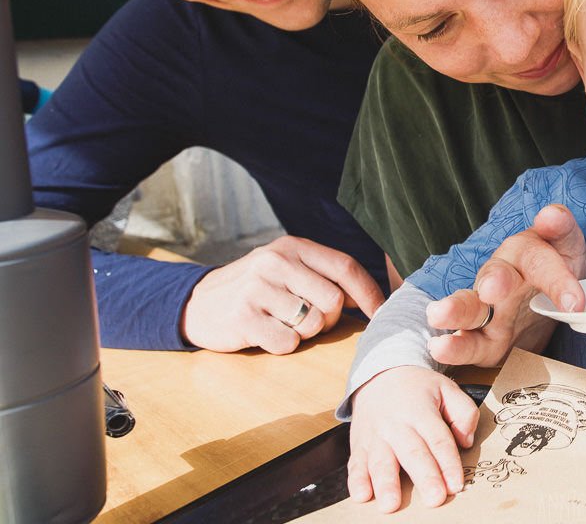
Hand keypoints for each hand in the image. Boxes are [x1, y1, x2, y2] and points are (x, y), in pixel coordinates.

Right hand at [180, 235, 384, 353]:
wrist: (197, 304)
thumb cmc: (256, 289)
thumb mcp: (287, 269)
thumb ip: (324, 276)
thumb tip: (372, 299)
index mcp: (292, 247)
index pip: (345, 267)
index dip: (369, 294)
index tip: (382, 314)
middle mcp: (275, 262)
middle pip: (334, 301)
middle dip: (330, 320)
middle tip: (309, 321)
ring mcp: (257, 289)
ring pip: (313, 324)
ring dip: (305, 333)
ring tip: (282, 323)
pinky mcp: (242, 318)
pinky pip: (288, 342)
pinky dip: (283, 345)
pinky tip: (266, 334)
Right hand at [347, 367, 477, 510]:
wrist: (380, 375)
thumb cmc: (418, 388)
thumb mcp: (447, 388)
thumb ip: (464, 412)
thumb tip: (466, 441)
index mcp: (422, 412)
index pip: (438, 441)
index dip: (448, 463)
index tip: (456, 484)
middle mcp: (397, 425)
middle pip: (413, 454)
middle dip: (424, 477)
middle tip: (434, 499)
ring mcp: (375, 437)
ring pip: (381, 461)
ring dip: (386, 484)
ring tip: (391, 504)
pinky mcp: (359, 446)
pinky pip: (356, 464)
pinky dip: (357, 481)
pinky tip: (362, 495)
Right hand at [427, 205, 585, 366]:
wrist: (544, 303)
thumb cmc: (554, 268)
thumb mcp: (566, 247)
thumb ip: (561, 229)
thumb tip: (551, 214)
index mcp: (523, 254)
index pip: (540, 262)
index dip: (558, 281)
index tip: (576, 303)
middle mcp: (499, 279)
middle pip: (493, 276)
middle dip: (493, 281)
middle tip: (492, 289)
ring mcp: (488, 311)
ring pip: (469, 308)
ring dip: (455, 311)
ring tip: (437, 314)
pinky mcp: (484, 342)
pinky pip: (469, 345)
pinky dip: (453, 347)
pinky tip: (439, 348)